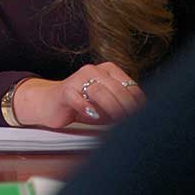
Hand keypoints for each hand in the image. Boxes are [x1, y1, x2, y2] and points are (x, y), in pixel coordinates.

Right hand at [13, 62, 145, 127]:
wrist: (51, 104)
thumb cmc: (84, 106)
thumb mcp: (108, 105)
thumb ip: (123, 106)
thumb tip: (143, 118)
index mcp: (109, 70)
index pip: (132, 88)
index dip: (138, 106)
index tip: (139, 120)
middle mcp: (94, 70)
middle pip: (117, 89)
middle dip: (125, 109)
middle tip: (128, 124)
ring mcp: (78, 78)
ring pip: (100, 92)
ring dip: (109, 110)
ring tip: (112, 122)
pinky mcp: (65, 90)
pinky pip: (78, 98)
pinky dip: (87, 108)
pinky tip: (92, 116)